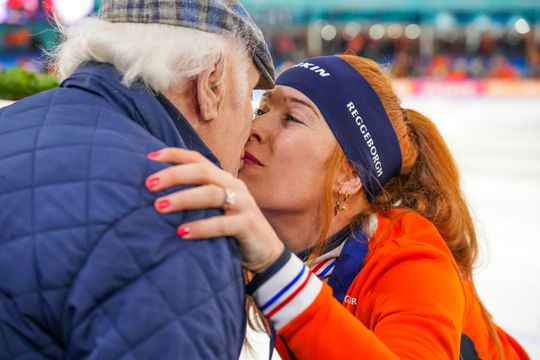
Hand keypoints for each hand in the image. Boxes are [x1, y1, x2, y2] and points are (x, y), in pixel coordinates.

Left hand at [145, 148, 283, 272]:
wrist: (266, 252)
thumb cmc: (231, 230)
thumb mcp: (214, 209)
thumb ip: (195, 198)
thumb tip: (155, 195)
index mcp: (223, 179)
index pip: (197, 159)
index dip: (174, 155)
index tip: (148, 157)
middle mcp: (234, 186)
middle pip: (202, 172)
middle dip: (174, 175)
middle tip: (149, 184)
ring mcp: (243, 204)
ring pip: (211, 194)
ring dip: (183, 198)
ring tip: (160, 206)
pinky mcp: (248, 225)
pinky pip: (223, 224)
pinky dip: (201, 227)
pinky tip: (182, 232)